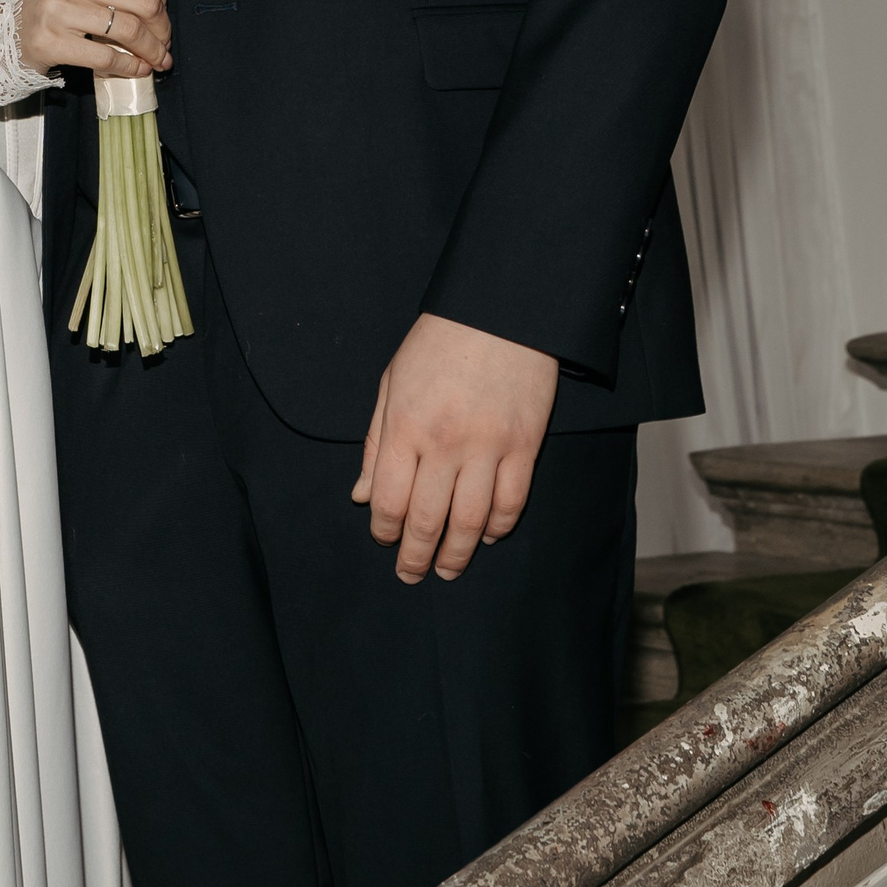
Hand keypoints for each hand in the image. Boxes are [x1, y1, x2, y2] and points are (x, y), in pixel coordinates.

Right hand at [17, 0, 183, 81]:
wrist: (15, 33)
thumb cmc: (61, 2)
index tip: (161, 13)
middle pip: (143, 1)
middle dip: (162, 28)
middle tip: (164, 42)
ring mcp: (56, 8)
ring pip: (128, 30)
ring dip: (151, 50)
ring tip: (157, 59)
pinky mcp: (50, 41)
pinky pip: (106, 57)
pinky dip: (129, 67)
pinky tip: (137, 69)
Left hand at [352, 312, 558, 584]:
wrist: (500, 311)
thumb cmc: (437, 345)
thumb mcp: (391, 384)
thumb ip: (376, 443)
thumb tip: (361, 496)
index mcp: (405, 426)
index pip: (389, 500)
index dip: (384, 530)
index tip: (384, 542)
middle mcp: (445, 443)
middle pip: (428, 520)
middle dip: (416, 556)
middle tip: (411, 575)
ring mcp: (488, 447)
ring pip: (470, 521)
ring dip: (456, 553)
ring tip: (447, 570)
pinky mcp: (524, 446)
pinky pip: (511, 502)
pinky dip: (498, 527)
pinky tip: (485, 536)